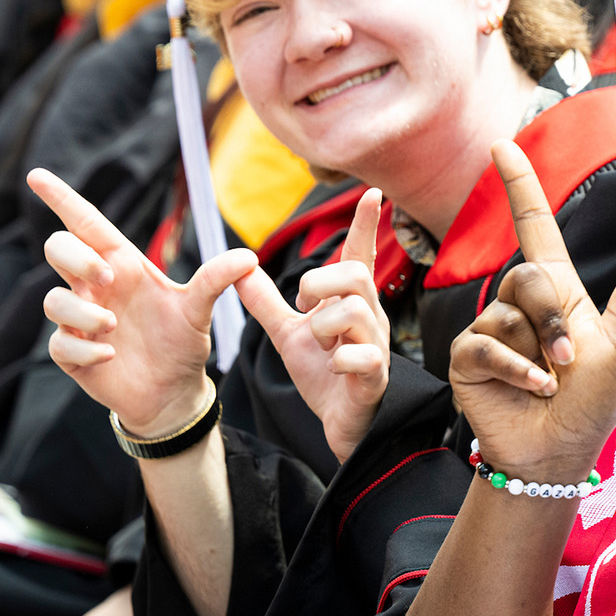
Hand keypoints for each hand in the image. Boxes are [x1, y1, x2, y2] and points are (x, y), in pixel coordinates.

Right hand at [30, 168, 256, 435]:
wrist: (174, 390)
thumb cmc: (181, 341)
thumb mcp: (199, 309)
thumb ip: (216, 280)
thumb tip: (249, 256)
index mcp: (123, 266)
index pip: (87, 224)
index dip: (62, 199)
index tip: (36, 175)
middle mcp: (96, 288)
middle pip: (58, 249)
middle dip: (75, 258)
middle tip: (108, 277)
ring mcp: (80, 320)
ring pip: (52, 300)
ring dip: (82, 312)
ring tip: (115, 328)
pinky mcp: (73, 354)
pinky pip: (59, 344)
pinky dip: (84, 349)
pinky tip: (110, 355)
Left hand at [238, 189, 391, 463]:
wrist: (340, 423)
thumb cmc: (324, 374)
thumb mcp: (288, 335)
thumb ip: (267, 304)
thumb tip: (239, 271)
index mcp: (349, 303)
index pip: (360, 255)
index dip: (364, 225)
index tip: (370, 192)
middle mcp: (369, 318)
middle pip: (356, 275)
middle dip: (321, 284)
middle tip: (304, 308)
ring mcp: (375, 345)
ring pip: (356, 312)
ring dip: (325, 326)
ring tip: (319, 344)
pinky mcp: (375, 376)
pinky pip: (360, 356)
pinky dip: (338, 360)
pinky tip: (333, 369)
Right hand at [448, 141, 615, 479]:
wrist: (559, 454)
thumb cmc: (591, 403)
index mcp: (559, 292)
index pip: (535, 227)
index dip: (519, 186)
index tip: (501, 146)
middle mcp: (520, 305)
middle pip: (529, 275)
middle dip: (553, 318)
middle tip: (568, 361)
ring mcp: (491, 329)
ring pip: (509, 314)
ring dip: (540, 353)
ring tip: (550, 383)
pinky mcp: (468, 357)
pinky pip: (487, 344)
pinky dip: (517, 370)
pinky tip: (532, 391)